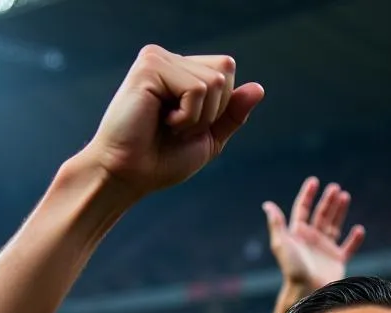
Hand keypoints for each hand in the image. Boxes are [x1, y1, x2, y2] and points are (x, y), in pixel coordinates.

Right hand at [83, 45, 263, 197]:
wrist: (131, 175)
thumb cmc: (163, 159)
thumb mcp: (209, 138)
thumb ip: (232, 114)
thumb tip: (259, 88)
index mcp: (182, 71)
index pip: (226, 71)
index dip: (220, 107)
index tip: (189, 126)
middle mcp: (169, 59)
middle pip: (224, 73)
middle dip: (211, 112)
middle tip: (178, 128)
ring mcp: (158, 59)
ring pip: (212, 82)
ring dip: (198, 118)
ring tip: (169, 126)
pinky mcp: (149, 66)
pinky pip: (196, 89)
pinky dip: (187, 116)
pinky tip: (162, 121)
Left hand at [263, 177, 365, 292]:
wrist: (306, 292)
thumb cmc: (292, 269)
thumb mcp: (281, 244)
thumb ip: (276, 224)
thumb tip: (267, 205)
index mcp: (298, 233)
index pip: (303, 209)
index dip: (308, 195)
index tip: (314, 181)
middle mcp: (312, 239)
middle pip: (321, 214)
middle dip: (328, 201)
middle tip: (335, 188)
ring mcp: (325, 250)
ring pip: (334, 226)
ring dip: (339, 211)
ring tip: (345, 196)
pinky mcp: (337, 261)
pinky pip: (348, 248)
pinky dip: (355, 240)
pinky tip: (359, 230)